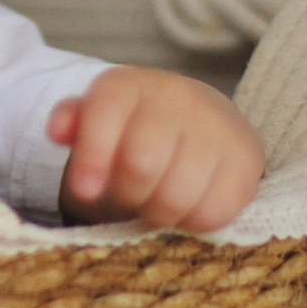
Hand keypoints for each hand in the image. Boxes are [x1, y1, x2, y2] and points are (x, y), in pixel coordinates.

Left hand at [52, 65, 265, 231]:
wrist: (196, 121)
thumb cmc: (132, 131)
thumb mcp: (96, 122)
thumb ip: (71, 123)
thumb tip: (58, 130)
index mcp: (129, 85)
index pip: (106, 115)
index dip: (92, 158)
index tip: (84, 191)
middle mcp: (177, 96)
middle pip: (142, 164)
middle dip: (126, 194)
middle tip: (127, 198)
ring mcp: (218, 126)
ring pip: (178, 194)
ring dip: (158, 213)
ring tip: (154, 204)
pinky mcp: (248, 160)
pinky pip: (215, 210)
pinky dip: (193, 222)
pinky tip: (186, 208)